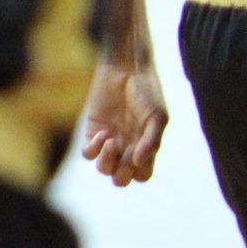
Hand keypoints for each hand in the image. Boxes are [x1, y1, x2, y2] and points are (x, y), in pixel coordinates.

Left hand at [80, 60, 167, 186]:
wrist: (127, 69)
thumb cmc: (148, 92)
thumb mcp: (158, 117)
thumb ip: (152, 141)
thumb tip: (139, 163)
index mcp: (146, 147)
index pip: (142, 174)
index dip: (140, 171)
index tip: (141, 153)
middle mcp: (128, 147)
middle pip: (122, 178)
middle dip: (122, 174)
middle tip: (125, 154)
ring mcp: (109, 141)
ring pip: (104, 169)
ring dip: (107, 161)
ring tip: (111, 141)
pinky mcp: (92, 131)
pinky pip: (88, 154)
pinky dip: (94, 149)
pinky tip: (103, 134)